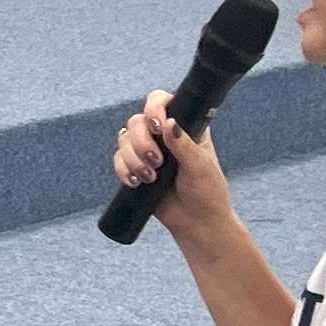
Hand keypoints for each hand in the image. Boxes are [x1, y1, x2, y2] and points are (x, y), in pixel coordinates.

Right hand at [111, 91, 235, 237]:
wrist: (197, 223)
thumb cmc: (207, 192)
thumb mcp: (201, 167)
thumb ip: (185, 145)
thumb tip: (170, 123)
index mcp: (184, 127)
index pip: (162, 102)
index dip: (154, 107)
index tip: (157, 125)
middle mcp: (163, 136)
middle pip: (137, 121)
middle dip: (142, 141)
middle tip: (157, 161)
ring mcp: (147, 152)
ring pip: (124, 140)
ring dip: (134, 159)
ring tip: (151, 177)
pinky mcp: (135, 169)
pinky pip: (118, 161)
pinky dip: (124, 170)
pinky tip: (137, 182)